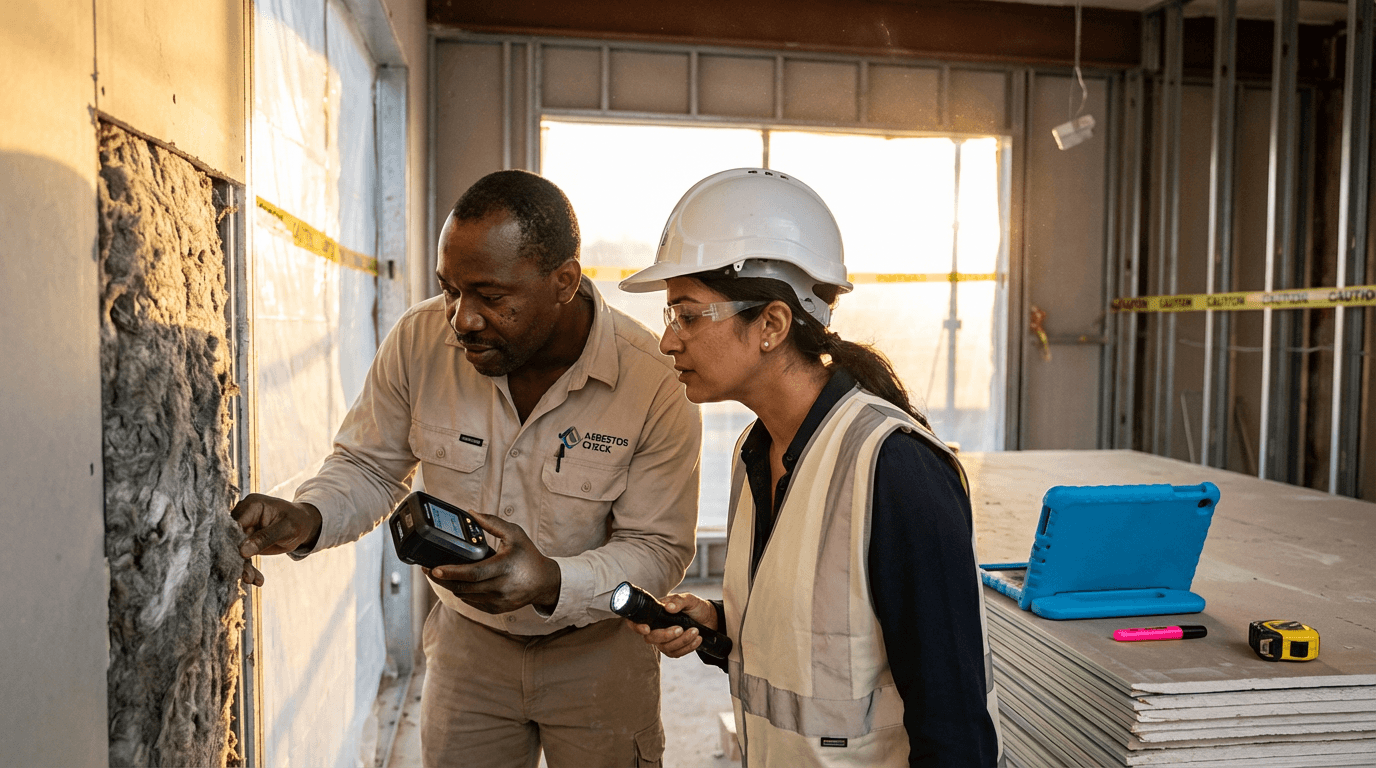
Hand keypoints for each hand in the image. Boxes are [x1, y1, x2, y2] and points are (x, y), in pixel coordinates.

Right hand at [231, 493, 322, 585]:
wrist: (305, 525)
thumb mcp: (286, 528)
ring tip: (252, 580)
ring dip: (243, 567)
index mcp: (252, 505)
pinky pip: (244, 557)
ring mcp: (244, 529)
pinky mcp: (246, 542)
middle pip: (232, 539)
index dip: (232, 542)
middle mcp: (244, 516)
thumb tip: (243, 551)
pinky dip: (249, 569)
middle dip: (237, 558)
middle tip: (246, 576)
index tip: (235, 558)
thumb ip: (265, 538)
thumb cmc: (297, 521)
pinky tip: (258, 580)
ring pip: (237, 550)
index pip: (234, 524)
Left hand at [427, 512, 560, 614]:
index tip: (434, 568)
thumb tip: (471, 513)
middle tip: (428, 570)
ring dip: (450, 586)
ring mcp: (498, 601)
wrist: (544, 582)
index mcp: (505, 567)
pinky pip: (471, 603)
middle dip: (442, 580)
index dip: (451, 572)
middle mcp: (501, 587)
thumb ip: (493, 522)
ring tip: (440, 575)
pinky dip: (462, 593)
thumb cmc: (528, 555)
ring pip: (465, 596)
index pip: (472, 573)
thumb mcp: (515, 534)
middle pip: (463, 587)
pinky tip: (456, 583)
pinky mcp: (496, 609)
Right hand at [627, 592, 717, 658]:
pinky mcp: (673, 648)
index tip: (647, 629)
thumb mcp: (689, 599)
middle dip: (665, 635)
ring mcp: (663, 640)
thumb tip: (668, 607)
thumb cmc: (695, 607)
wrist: (709, 618)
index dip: (636, 626)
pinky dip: (687, 647)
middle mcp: (656, 627)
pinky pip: (675, 653)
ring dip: (681, 641)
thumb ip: (679, 601)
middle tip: (681, 628)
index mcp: (655, 613)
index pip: (637, 620)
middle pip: (651, 638)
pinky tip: (697, 639)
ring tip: (696, 631)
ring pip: (665, 647)